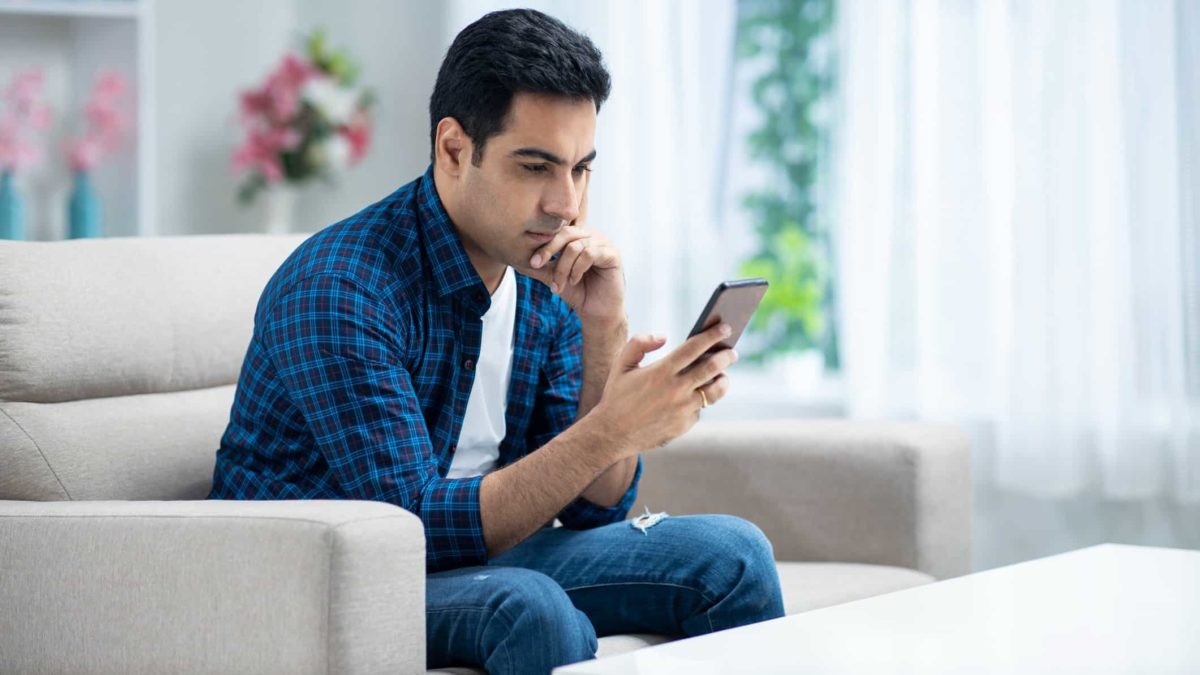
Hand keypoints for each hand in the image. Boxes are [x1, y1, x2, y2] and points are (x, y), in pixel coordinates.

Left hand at [517, 185, 624, 324]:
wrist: (596, 312)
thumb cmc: (577, 293)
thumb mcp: (553, 278)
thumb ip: (539, 268)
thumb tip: (515, 260)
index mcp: (578, 237)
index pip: (558, 231)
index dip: (543, 244)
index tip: (531, 262)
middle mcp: (592, 236)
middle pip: (566, 233)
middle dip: (548, 250)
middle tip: (536, 265)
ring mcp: (604, 244)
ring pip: (576, 246)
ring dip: (563, 268)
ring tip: (558, 285)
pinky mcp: (613, 254)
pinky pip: (590, 254)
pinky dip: (578, 268)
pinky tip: (574, 281)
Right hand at [590, 322, 737, 456]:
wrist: (612, 434)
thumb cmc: (617, 396)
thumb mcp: (621, 365)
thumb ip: (640, 343)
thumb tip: (663, 337)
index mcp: (661, 371)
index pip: (694, 347)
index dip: (712, 335)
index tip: (725, 328)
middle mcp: (675, 390)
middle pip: (712, 368)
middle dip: (726, 356)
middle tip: (731, 351)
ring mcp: (682, 409)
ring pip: (714, 391)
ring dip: (723, 380)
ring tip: (723, 375)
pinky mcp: (684, 425)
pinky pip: (700, 409)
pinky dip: (701, 400)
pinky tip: (698, 396)